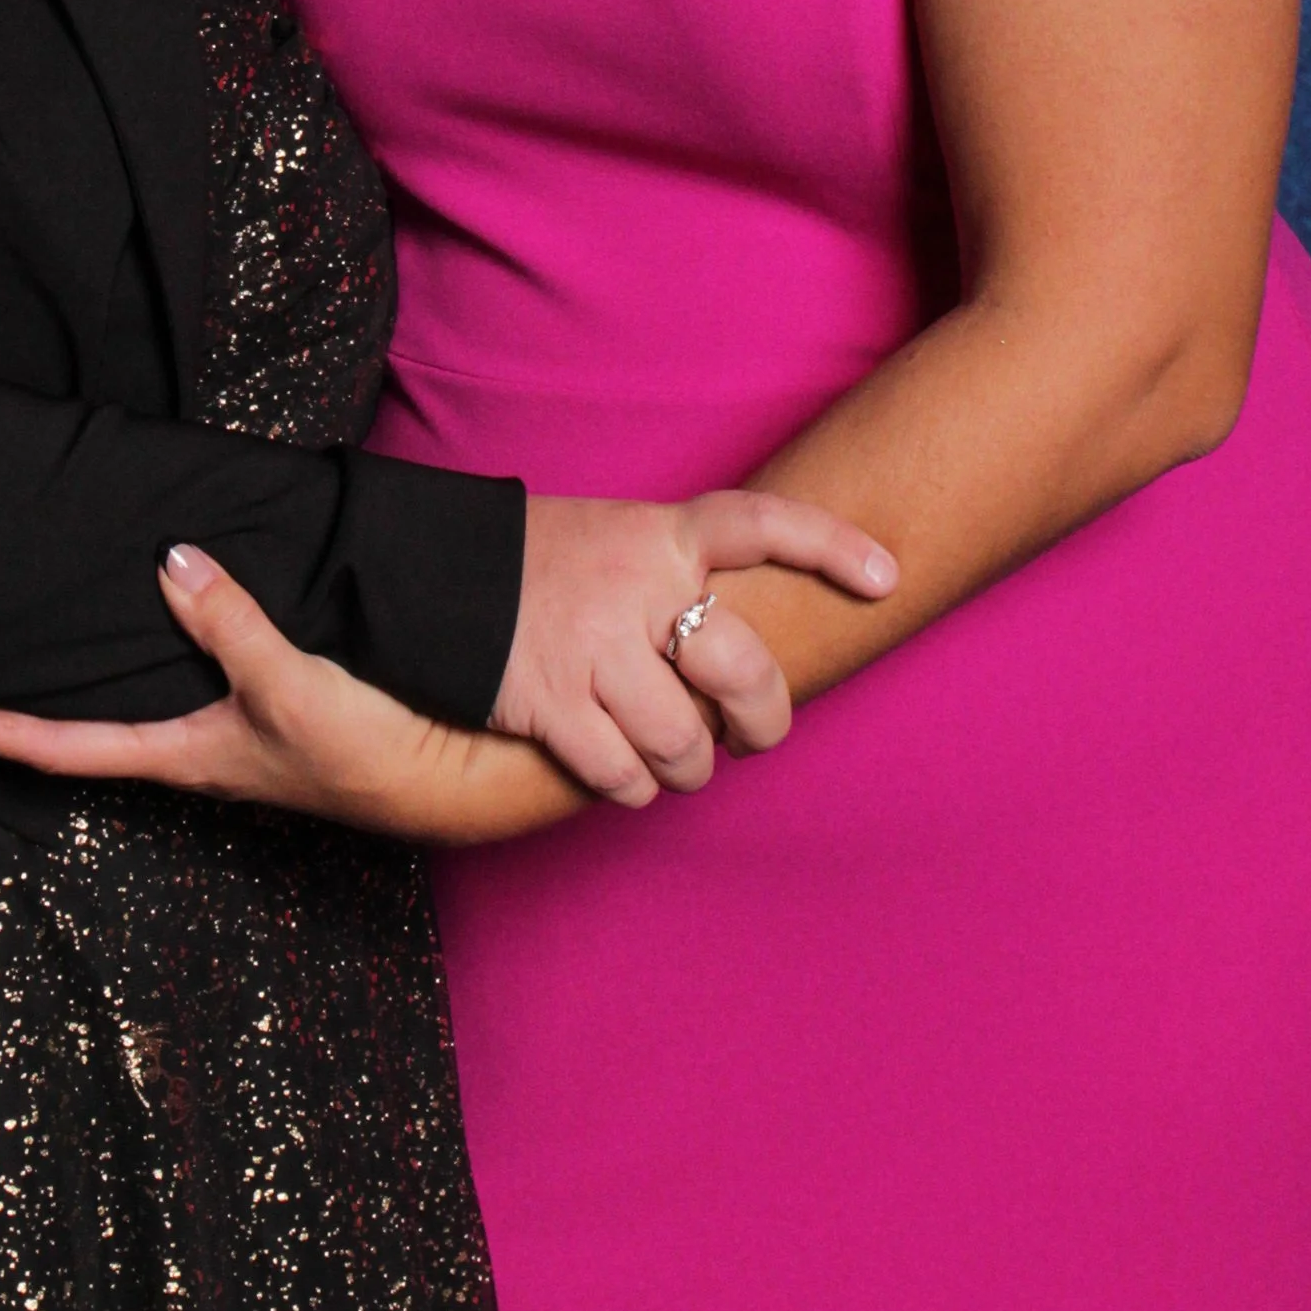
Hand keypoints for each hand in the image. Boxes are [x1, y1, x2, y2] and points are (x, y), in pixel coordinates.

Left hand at [0, 545, 585, 843]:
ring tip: (34, 635)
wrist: (456, 782)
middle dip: (17, 702)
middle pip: (81, 729)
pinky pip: (187, 676)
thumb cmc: (370, 755)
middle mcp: (189, 750)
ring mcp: (226, 735)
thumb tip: (171, 562)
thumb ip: (230, 626)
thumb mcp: (291, 688)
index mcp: (178, 757)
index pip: (56, 748)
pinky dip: (155, 648)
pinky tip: (159, 614)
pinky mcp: (266, 711)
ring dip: (83, 676)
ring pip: (133, 702)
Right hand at [496, 491, 897, 806]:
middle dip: (764, 721)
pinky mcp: (551, 701)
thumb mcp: (611, 539)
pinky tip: (624, 773)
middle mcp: (634, 586)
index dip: (830, 548)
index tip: (887, 577)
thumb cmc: (535, 565)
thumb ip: (673, 581)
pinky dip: (632, 787)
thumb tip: (736, 668)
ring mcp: (592, 645)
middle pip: (743, 670)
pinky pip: (623, 774)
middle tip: (757, 737)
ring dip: (687, 768)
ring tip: (676, 761)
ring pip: (684, 741)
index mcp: (657, 535)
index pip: (759, 523)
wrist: (423, 573)